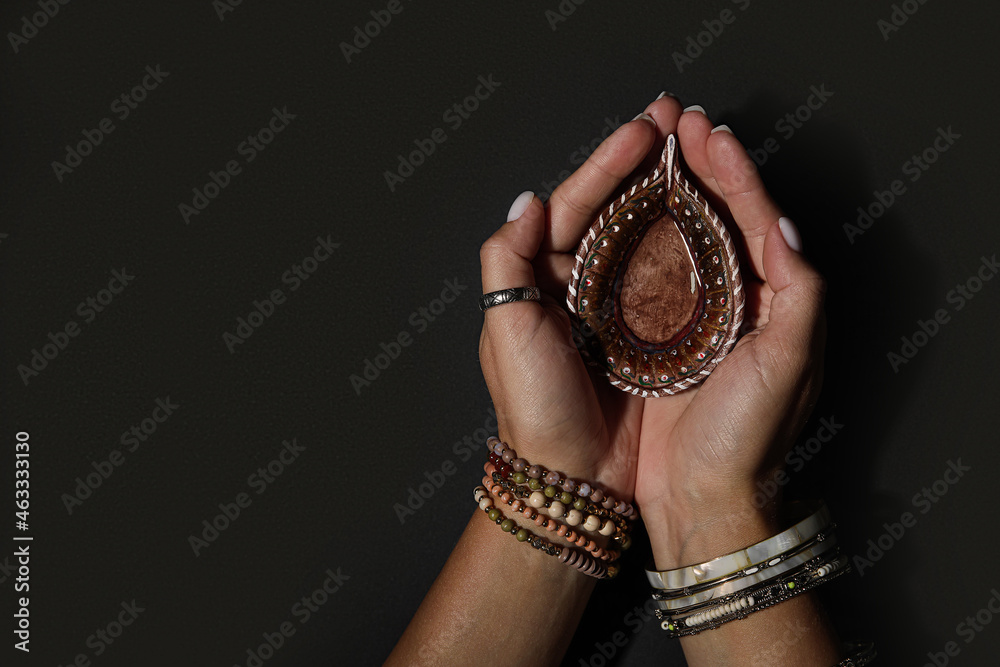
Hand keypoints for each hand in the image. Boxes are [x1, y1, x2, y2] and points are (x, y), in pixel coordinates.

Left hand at [477, 112, 671, 498]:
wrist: (572, 475)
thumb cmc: (534, 407)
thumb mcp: (506, 329)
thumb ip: (506, 259)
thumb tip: (530, 200)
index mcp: (539, 276)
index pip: (575, 203)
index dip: (608, 163)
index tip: (643, 129)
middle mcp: (576, 283)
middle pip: (612, 209)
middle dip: (641, 163)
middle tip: (674, 120)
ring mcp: (614, 306)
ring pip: (643, 234)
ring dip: (667, 192)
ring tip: (695, 153)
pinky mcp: (647, 332)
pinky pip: (668, 275)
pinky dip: (684, 241)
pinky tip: (705, 214)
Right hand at [631, 102, 827, 567]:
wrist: (700, 498)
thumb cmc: (747, 438)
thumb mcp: (790, 362)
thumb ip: (797, 290)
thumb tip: (783, 223)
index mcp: (770, 300)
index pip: (755, 217)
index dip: (733, 170)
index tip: (706, 131)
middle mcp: (732, 302)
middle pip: (715, 217)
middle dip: (698, 167)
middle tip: (675, 122)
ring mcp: (688, 318)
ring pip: (677, 238)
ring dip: (663, 192)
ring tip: (648, 151)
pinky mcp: (649, 338)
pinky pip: (642, 274)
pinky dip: (634, 237)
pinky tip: (620, 213)